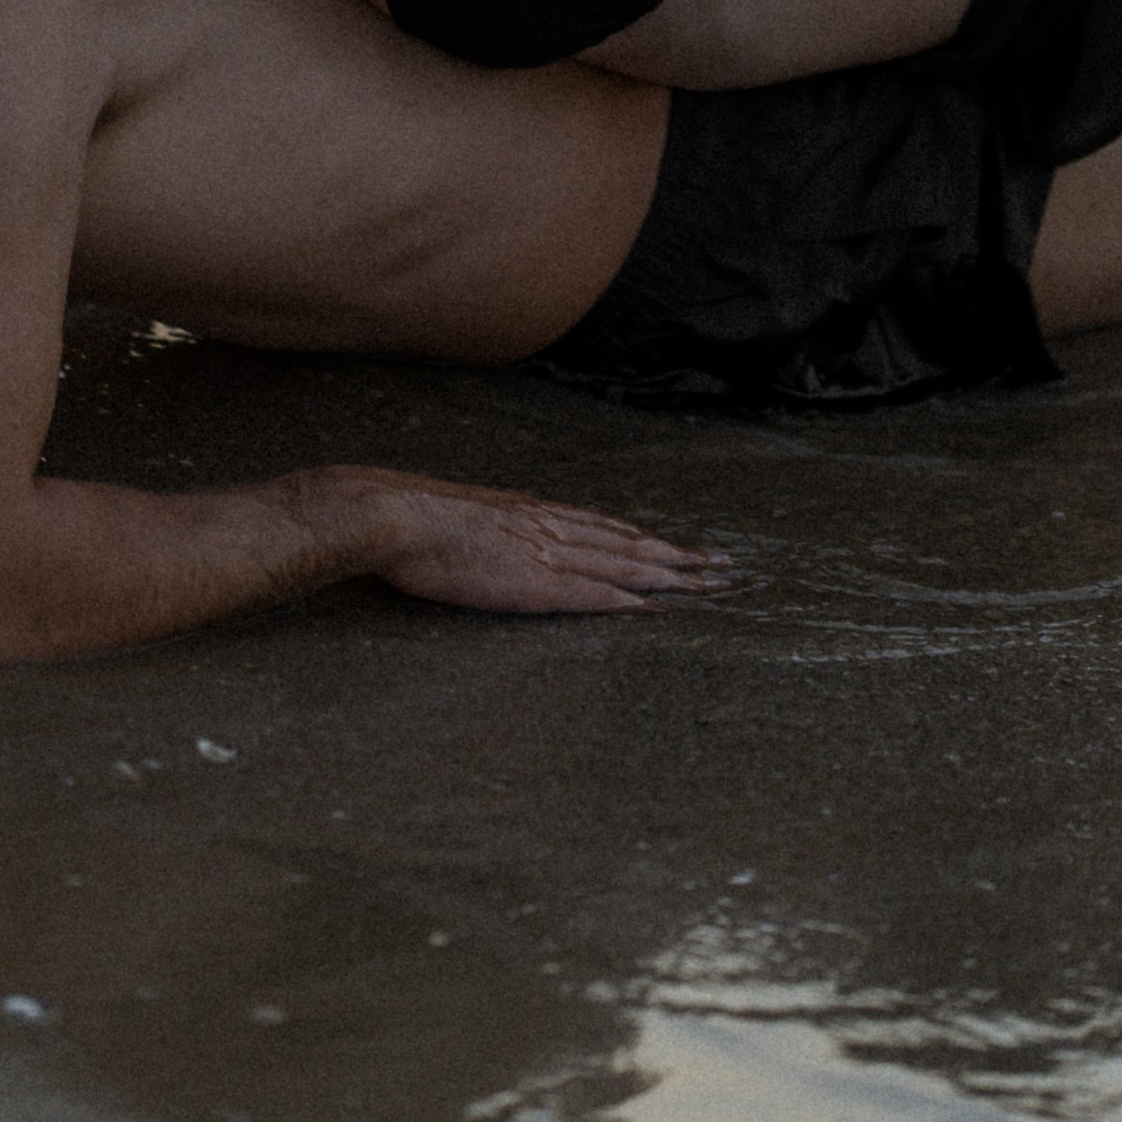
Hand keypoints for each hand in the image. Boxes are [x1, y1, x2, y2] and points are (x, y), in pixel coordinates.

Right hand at [316, 465, 734, 617]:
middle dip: (682, 556)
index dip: (649, 537)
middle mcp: (552, 527)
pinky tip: (658, 610)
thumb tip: (507, 534)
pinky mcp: (534, 584)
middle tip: (727, 565)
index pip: (609, 525)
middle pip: (632, 543)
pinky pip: (593, 596)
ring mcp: (547, 554)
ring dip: (673, 575)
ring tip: (713, 584)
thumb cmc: (416, 519)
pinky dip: (630, 602)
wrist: (395, 516)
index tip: (684, 546)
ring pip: (626, 565)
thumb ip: (498, 524)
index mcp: (536, 512)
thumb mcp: (469, 512)